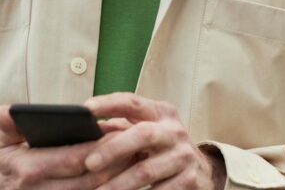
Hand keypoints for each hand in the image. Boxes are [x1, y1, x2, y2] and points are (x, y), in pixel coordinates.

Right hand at [0, 104, 135, 188]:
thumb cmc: (8, 155)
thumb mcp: (3, 136)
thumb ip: (9, 122)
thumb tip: (6, 111)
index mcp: (30, 168)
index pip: (72, 158)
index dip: (99, 146)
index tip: (119, 132)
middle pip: (90, 178)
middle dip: (115, 161)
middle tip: (137, 143)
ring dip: (117, 175)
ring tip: (135, 155)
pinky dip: (108, 186)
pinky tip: (123, 172)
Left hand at [83, 93, 226, 189]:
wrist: (200, 171)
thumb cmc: (161, 147)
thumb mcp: (145, 131)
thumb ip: (119, 128)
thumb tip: (84, 131)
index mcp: (160, 112)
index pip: (132, 102)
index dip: (109, 103)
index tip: (86, 109)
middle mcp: (174, 131)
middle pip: (143, 135)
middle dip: (113, 149)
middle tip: (89, 163)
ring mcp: (183, 156)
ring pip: (147, 170)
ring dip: (119, 184)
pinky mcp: (189, 179)